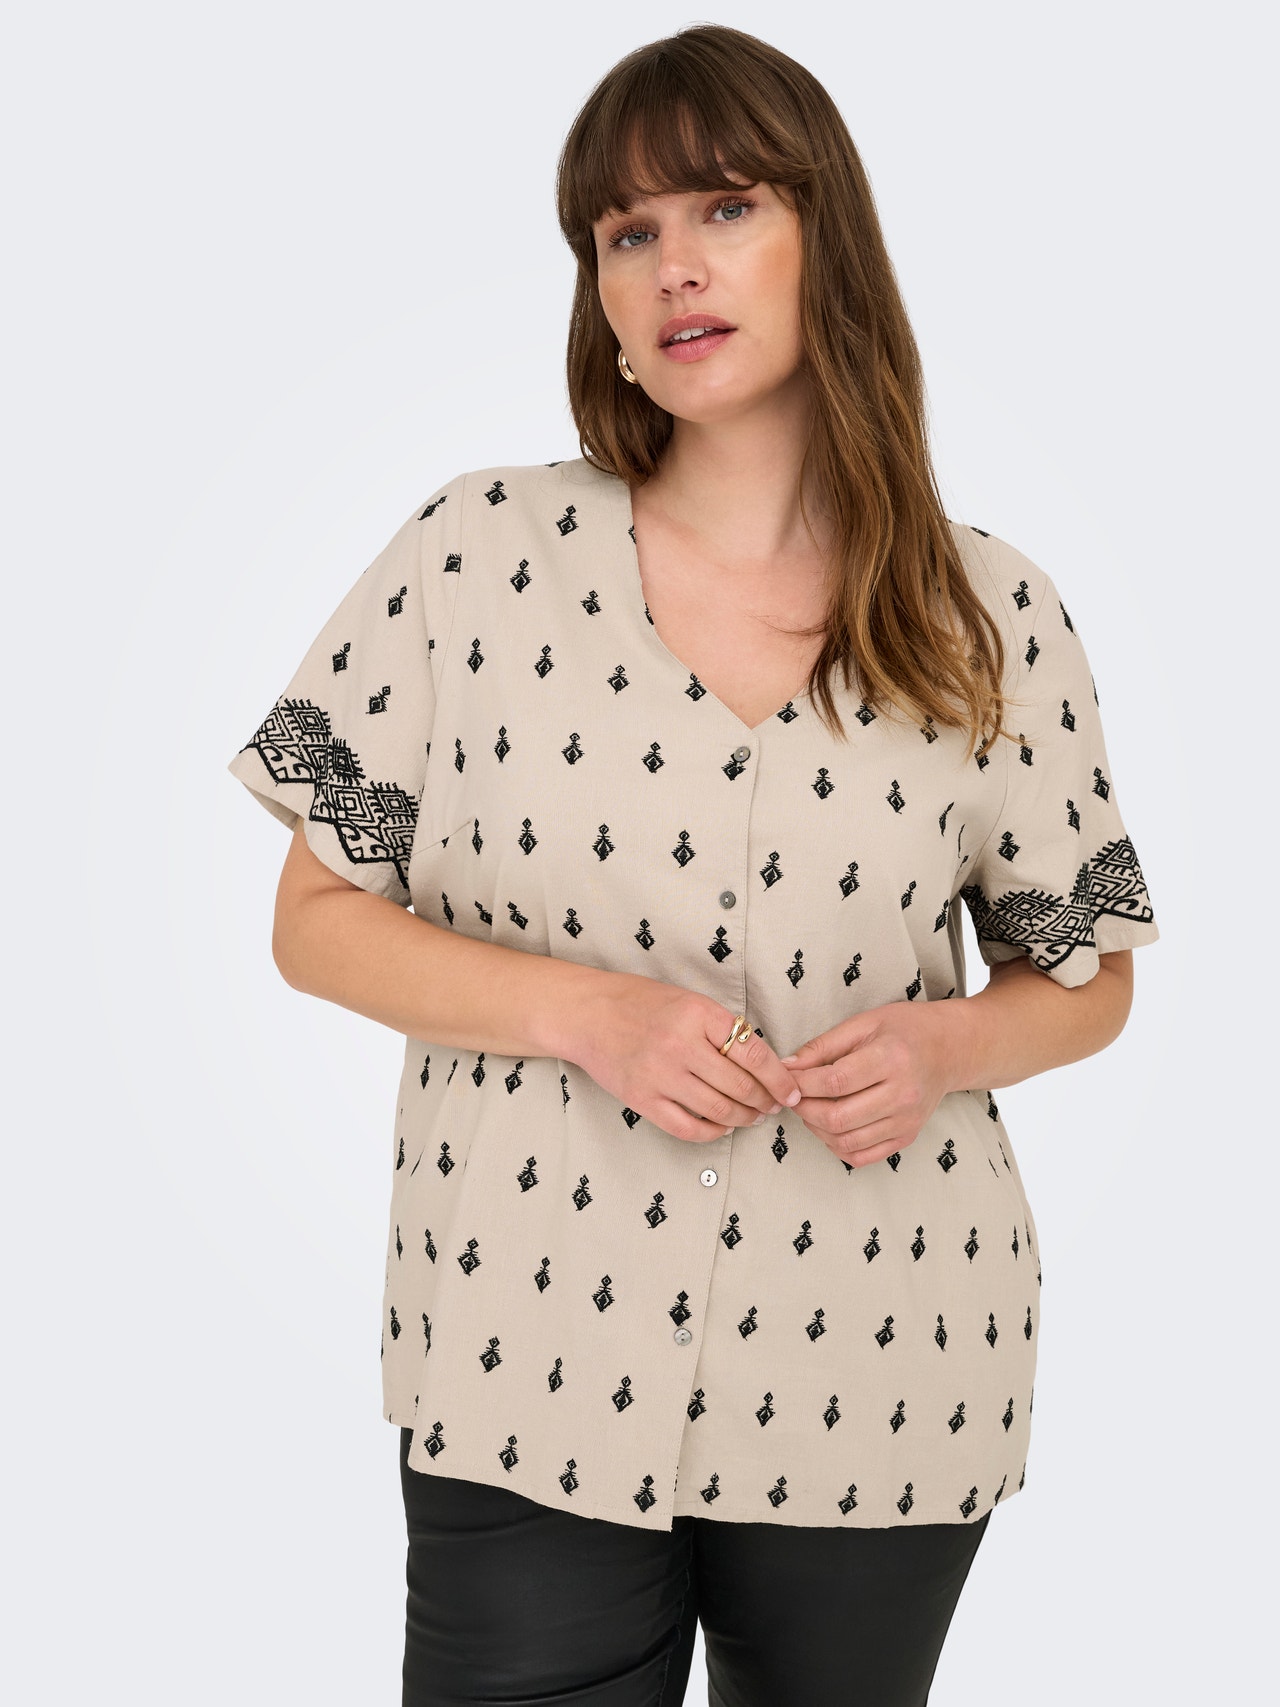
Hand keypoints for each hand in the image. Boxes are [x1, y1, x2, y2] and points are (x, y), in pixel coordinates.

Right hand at [570, 973, 803, 1143]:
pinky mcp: (642, 1099)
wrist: (586, 1013)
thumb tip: (761, 1061)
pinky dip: (711, 1133)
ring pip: (718, 1111)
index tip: (791, 1092)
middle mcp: (680, 1045)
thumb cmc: (638, 1002)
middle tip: (774, 1107)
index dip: (780, 1079)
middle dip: (765, 1102)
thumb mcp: (687, 1001)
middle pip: (741, 1086)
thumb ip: (720, 1028)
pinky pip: (687, 1128)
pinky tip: (720, 1127)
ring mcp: (660, 1075)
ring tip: (752, 1117)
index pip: (754, 1054)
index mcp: (698, 1015)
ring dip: (743, 1119)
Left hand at [779, 1000, 962, 1167]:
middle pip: (837, 1117)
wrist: (950, 1049)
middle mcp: (902, 1094)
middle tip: (794, 1096)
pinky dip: (837, 1146)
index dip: (801, 1084)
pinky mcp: (907, 1137)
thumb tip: (788, 1066)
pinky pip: (862, 1157)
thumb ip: (823, 1046)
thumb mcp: (864, 1023)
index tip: (787, 1079)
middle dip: (805, 1109)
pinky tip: (829, 1127)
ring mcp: (906, 1121)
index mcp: (891, 1059)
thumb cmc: (906, 1030)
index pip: (834, 1082)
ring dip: (816, 1129)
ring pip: (846, 1141)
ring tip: (810, 1109)